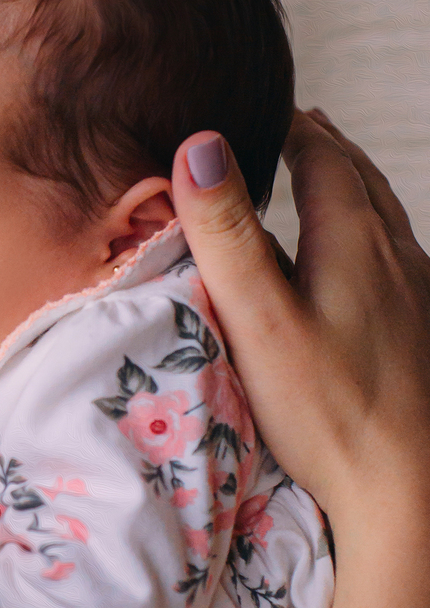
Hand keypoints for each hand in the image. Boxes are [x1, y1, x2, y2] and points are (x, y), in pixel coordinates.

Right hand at [171, 113, 429, 520]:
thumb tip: (200, 146)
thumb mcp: (260, 320)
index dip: (290, 127)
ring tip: (324, 185)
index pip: (323, 158)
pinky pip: (393, 265)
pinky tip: (356, 273)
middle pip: (361, 183)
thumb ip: (226, 235)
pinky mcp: (422, 339)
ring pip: (383, 224)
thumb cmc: (331, 415)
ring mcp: (418, 300)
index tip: (261, 111)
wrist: (411, 497)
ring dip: (350, 193)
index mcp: (357, 243)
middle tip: (295, 129)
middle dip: (325, 149)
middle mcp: (397, 260)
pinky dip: (365, 242)